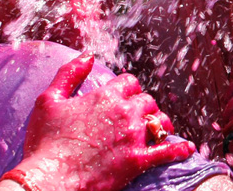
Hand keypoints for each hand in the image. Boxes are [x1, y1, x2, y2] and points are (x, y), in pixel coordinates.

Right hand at [8, 53, 194, 190]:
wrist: (47, 181)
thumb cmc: (44, 142)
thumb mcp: (49, 101)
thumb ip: (69, 74)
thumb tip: (88, 54)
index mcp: (106, 96)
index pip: (130, 82)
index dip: (128, 89)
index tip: (124, 98)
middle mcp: (125, 112)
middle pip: (147, 101)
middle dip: (143, 107)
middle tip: (138, 117)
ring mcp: (134, 137)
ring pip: (160, 122)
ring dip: (160, 124)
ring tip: (158, 130)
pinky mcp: (138, 161)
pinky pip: (167, 151)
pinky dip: (179, 149)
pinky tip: (187, 148)